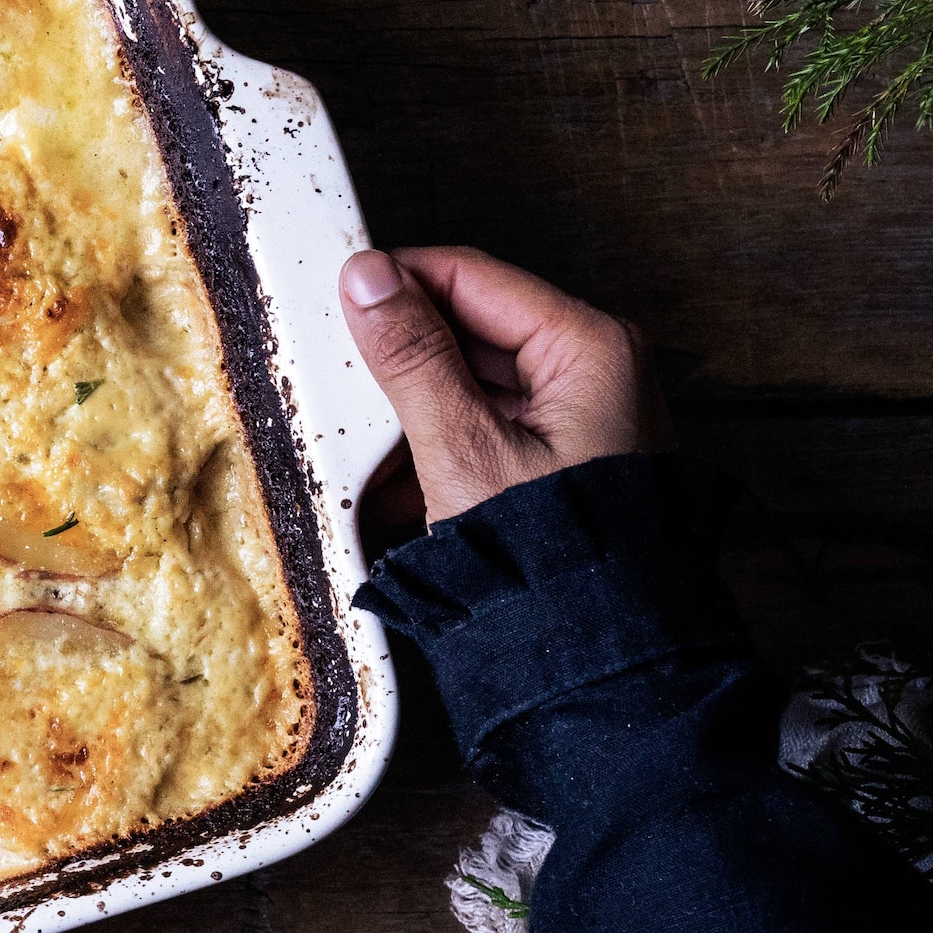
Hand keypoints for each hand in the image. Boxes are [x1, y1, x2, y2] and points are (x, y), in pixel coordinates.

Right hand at [339, 246, 670, 523]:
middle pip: (471, 329)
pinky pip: (483, 427)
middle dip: (401, 360)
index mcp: (589, 348)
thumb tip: (369, 279)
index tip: (335, 296)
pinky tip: (395, 486)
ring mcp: (579, 417)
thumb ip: (412, 358)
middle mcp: (594, 371)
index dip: (397, 281)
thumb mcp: (462, 450)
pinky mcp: (559, 458)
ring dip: (411, 412)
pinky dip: (435, 448)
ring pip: (470, 382)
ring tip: (366, 449)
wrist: (597, 656)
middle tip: (341, 381)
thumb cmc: (548, 556)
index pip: (471, 276)